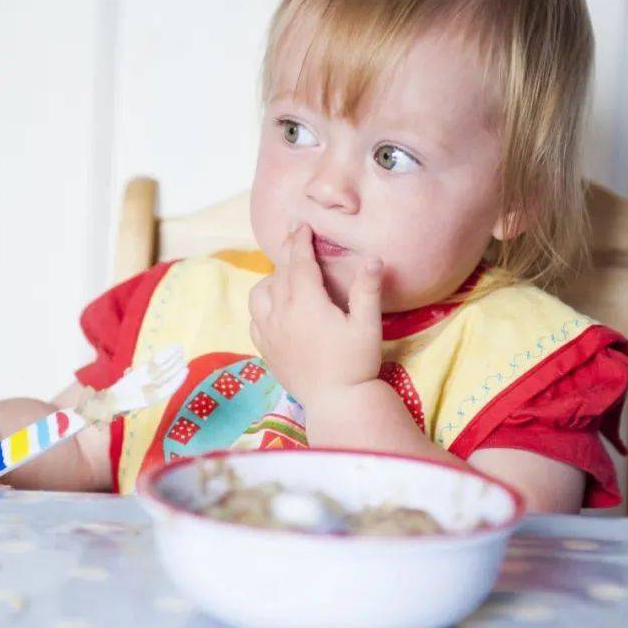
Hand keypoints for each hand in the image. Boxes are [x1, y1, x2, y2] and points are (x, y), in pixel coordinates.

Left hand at [248, 224, 383, 408]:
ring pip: (260, 293)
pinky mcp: (266, 350)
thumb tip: (373, 257)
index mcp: (306, 303)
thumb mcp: (368, 325)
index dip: (300, 241)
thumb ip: (368, 289)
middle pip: (280, 273)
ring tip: (286, 274)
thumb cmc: (356, 363)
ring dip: (272, 278)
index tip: (302, 225)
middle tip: (295, 237)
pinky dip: (262, 304)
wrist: (337, 403)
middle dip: (289, 252)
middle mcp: (281, 314)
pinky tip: (273, 306)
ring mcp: (270, 333)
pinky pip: (254, 318)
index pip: (299, 262)